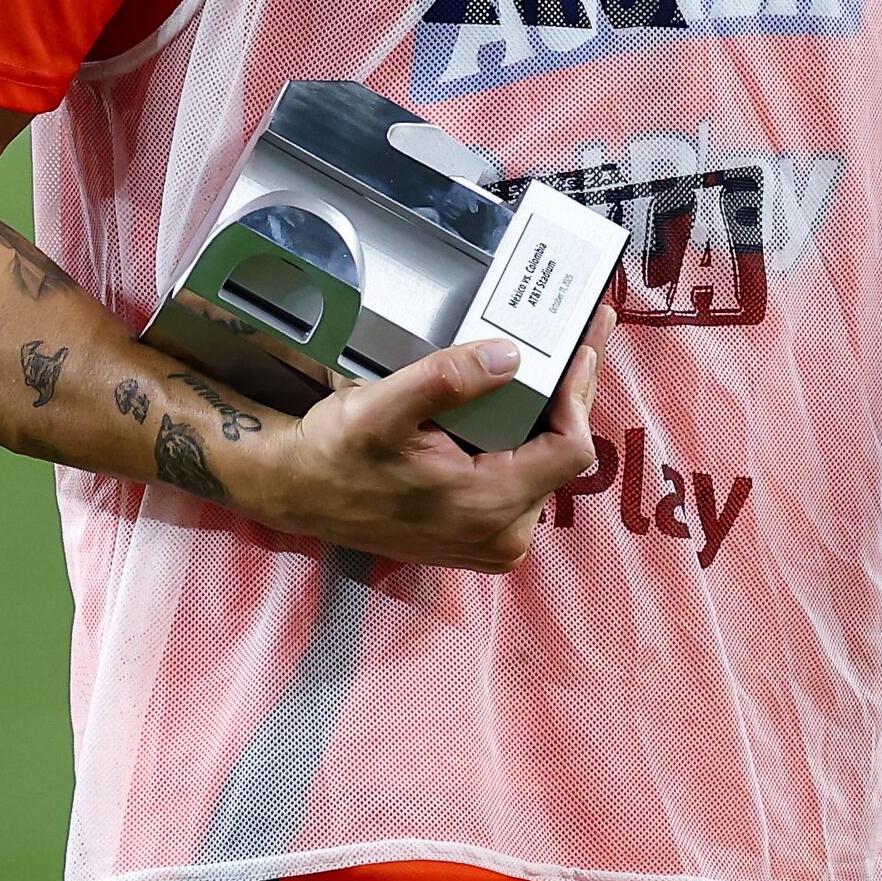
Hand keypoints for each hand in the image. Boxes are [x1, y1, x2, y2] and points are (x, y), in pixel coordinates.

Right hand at [207, 315, 612, 573]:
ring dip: (549, 417)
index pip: (570, 451)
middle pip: (564, 457)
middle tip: (582, 339)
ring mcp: (493, 541)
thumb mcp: (380, 408)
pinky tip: (520, 404)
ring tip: (553, 365)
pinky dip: (526, 441)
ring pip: (547, 469)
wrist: (298, 493)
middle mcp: (501, 536)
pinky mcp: (481, 537)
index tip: (578, 348)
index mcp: (486, 506)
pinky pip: (524, 483)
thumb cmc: (335, 453)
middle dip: (570, 396)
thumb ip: (445, 381)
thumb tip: (509, 356)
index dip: (578, 397)